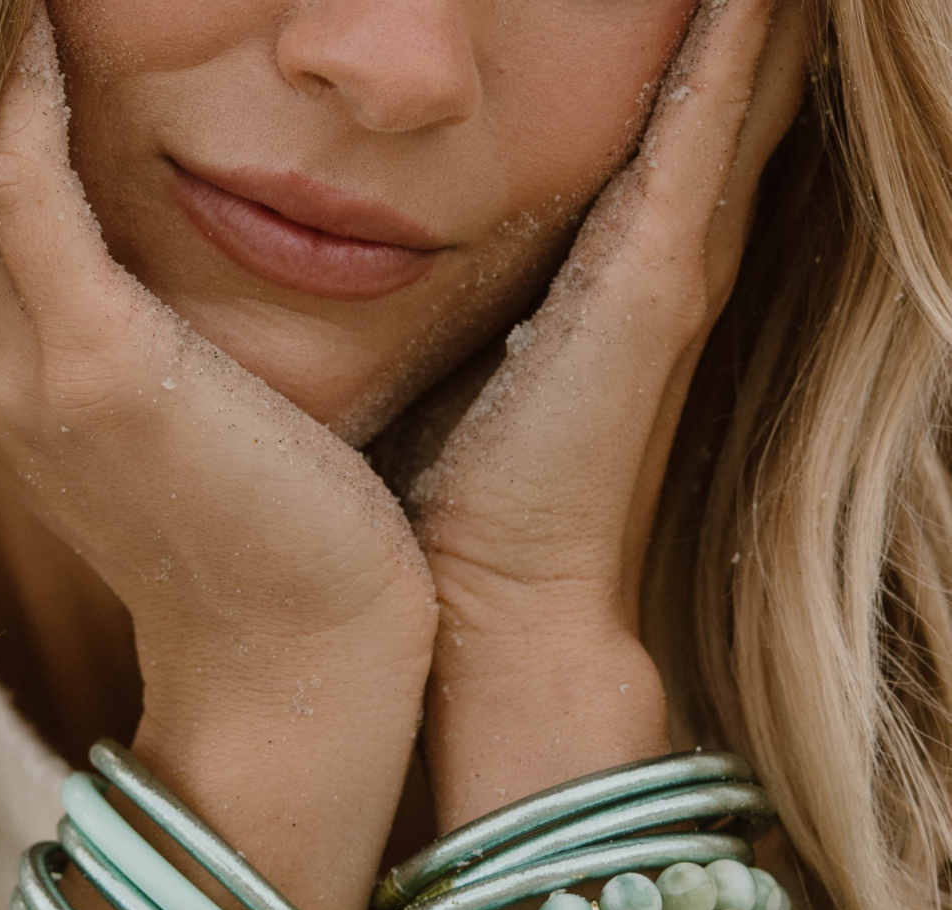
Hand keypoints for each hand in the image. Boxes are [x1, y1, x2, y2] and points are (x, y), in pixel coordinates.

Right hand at [0, 10, 435, 735]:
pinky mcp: (100, 371)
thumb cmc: (275, 534)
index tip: (1, 20)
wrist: (304, 653)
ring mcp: (32, 373)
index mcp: (22, 378)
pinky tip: (26, 10)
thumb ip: (142, 340)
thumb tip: (157, 280)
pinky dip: (14, 91)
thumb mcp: (186, 423)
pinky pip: (23, 188)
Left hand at [411, 0, 807, 672]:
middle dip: (741, 7)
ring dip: (753, 9)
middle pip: (733, 89)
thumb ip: (477, 292)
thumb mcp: (471, 361)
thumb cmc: (470, 498)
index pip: (682, 124)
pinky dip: (732, 39)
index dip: (696, 38)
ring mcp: (679, 268)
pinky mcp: (655, 285)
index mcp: (633, 275)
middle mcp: (678, 259)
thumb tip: (405, 247)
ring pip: (741, 89)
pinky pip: (706, 123)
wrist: (505, 602)